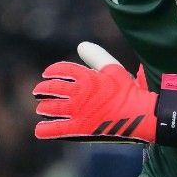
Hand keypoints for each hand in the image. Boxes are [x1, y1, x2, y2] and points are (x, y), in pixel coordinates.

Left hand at [32, 43, 176, 146]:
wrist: (139, 114)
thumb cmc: (128, 91)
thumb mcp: (113, 69)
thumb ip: (96, 56)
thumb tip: (81, 45)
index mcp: (86, 77)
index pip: (62, 70)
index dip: (52, 71)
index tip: (47, 73)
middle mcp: (78, 92)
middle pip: (53, 88)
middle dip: (43, 89)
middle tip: (38, 91)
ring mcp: (77, 111)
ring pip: (51, 107)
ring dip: (44, 107)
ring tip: (41, 108)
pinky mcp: (79, 128)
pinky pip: (56, 129)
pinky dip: (45, 130)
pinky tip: (39, 131)